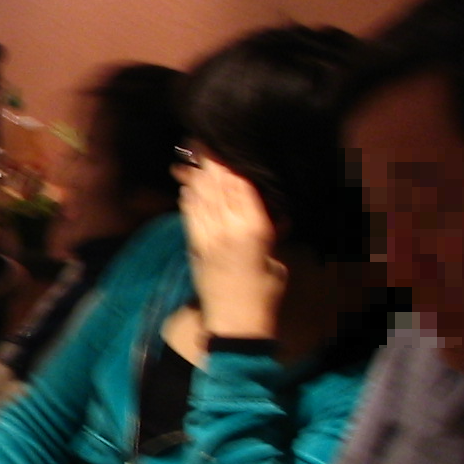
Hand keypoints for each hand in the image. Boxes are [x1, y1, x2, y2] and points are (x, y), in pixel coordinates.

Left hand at [178, 158, 284, 339]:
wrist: (234, 325)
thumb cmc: (265, 294)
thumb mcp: (277, 260)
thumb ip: (271, 232)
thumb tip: (269, 211)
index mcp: (253, 231)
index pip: (240, 188)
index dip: (230, 164)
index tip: (223, 143)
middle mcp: (226, 230)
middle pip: (216, 187)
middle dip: (208, 161)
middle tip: (200, 138)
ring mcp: (206, 237)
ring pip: (199, 197)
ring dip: (194, 173)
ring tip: (190, 151)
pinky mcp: (193, 247)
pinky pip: (189, 214)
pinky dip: (188, 196)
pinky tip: (186, 184)